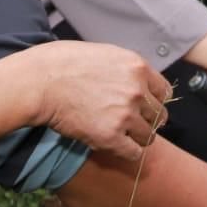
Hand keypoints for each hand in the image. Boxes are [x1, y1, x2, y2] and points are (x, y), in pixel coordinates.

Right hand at [26, 42, 170, 160]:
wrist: (42, 81)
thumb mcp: (106, 54)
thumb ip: (126, 69)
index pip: (164, 92)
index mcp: (138, 67)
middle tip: (132, 123)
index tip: (145, 107)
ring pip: (148, 135)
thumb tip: (135, 81)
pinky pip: (133, 152)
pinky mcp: (111, 136)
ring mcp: (126, 115)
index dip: (155, 101)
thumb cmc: (65, 63)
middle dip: (147, 120)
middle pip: (158, 115)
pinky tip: (116, 146)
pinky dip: (127, 152)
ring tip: (121, 135)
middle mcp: (137, 91)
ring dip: (137, 138)